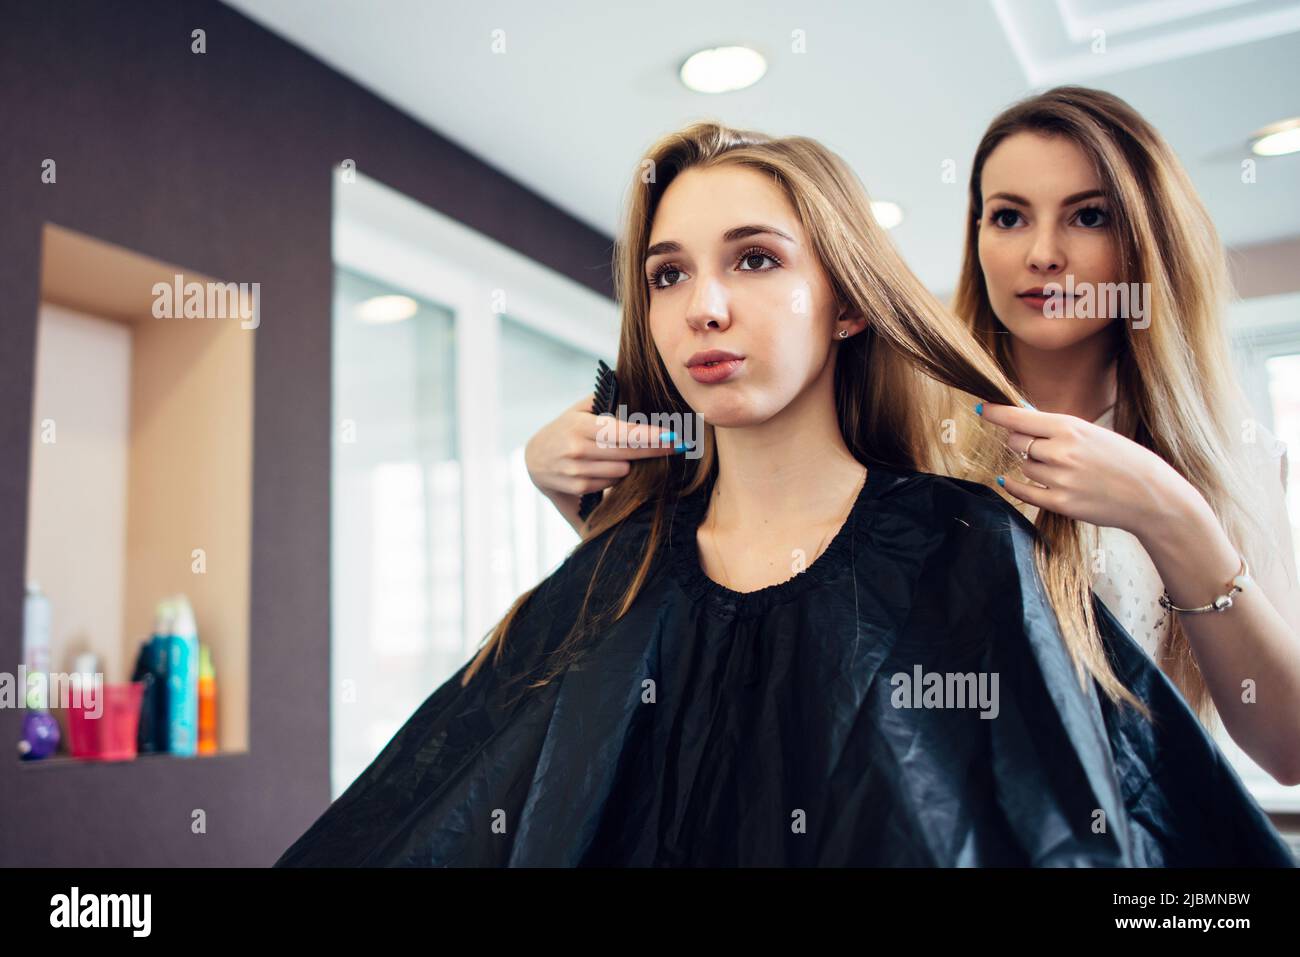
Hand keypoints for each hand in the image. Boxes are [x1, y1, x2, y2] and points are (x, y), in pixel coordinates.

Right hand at [524, 393, 682, 503]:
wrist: (535, 459)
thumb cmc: (565, 429)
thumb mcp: (579, 409)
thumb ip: (607, 400)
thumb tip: (639, 390)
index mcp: (580, 425)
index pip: (623, 432)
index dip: (651, 436)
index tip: (674, 436)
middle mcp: (578, 449)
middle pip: (628, 453)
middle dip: (654, 450)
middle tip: (677, 444)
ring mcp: (577, 471)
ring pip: (622, 471)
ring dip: (629, 464)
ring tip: (623, 454)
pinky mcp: (578, 488)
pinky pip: (611, 483)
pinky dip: (614, 476)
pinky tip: (607, 467)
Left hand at [975, 402, 1198, 536]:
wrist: (1152, 496)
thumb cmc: (1125, 460)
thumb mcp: (1094, 433)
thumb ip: (1059, 430)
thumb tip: (1021, 423)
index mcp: (1071, 427)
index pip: (1019, 417)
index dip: (996, 413)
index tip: (981, 408)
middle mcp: (1061, 451)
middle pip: (1015, 442)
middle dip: (1020, 442)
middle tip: (1038, 445)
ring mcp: (1059, 478)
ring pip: (1023, 466)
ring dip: (1032, 465)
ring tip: (1061, 468)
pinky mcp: (1059, 503)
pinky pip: (1023, 491)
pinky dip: (1013, 485)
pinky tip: (1007, 480)